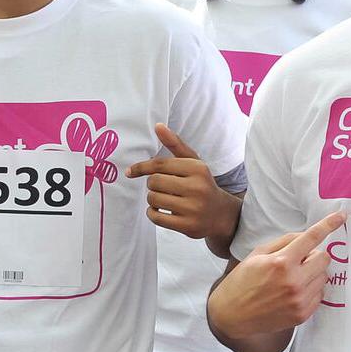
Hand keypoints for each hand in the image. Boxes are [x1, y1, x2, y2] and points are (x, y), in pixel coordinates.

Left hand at [125, 124, 240, 245]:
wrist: (220, 214)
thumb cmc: (201, 183)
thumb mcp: (192, 162)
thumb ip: (174, 143)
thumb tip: (158, 125)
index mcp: (198, 168)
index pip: (160, 165)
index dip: (141, 167)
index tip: (130, 172)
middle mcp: (197, 187)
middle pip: (154, 182)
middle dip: (152, 185)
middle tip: (161, 188)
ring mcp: (193, 208)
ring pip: (154, 199)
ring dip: (153, 199)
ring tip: (164, 199)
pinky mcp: (188, 226)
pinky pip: (156, 217)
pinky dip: (153, 213)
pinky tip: (160, 210)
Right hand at [207, 212, 345, 339]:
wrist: (231, 315)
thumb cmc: (242, 282)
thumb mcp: (257, 255)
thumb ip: (283, 243)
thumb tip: (306, 237)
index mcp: (280, 262)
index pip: (311, 238)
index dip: (328, 225)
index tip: (341, 216)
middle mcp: (293, 281)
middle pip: (324, 258)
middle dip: (313, 256)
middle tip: (297, 261)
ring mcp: (300, 299)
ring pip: (324, 277)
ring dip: (312, 273)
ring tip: (292, 279)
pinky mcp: (303, 314)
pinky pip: (320, 294)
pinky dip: (311, 290)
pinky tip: (292, 293)